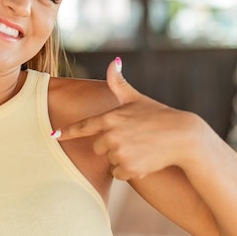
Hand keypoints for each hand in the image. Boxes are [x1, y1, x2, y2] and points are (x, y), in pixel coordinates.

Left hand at [55, 58, 207, 179]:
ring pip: (109, 162)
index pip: (83, 126)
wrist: (184, 138)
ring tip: (141, 149)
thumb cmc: (159, 116)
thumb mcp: (137, 99)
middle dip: (111, 147)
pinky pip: (118, 174)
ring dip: (121, 159)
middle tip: (132, 140)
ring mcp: (119, 152)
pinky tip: (143, 161)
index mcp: (110, 117)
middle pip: (98, 147)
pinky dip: (128, 171)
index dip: (68, 131)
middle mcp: (111, 135)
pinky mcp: (129, 167)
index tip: (53, 135)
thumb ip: (119, 84)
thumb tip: (114, 61)